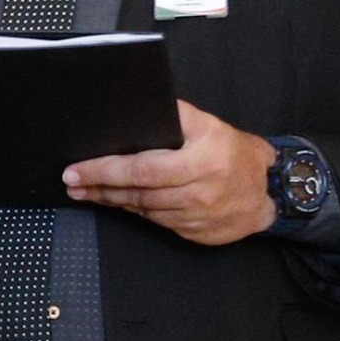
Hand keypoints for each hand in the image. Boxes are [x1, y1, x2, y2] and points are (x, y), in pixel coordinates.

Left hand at [61, 100, 275, 245]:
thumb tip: (137, 106)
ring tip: (87, 191)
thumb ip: (177, 115)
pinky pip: (156, 222)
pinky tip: (119, 202)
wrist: (267, 193)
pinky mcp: (194, 233)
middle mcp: (199, 191)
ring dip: (112, 201)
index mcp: (202, 160)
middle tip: (72, 182)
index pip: (142, 168)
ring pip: (142, 210)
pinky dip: (135, 211)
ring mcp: (196, 216)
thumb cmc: (233, 153)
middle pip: (137, 193)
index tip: (77, 169)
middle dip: (98, 187)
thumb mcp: (209, 125)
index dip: (105, 170)